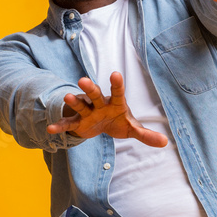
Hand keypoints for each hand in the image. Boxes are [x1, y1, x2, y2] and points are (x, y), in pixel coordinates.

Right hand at [46, 72, 167, 146]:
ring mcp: (87, 112)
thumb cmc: (118, 121)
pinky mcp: (78, 123)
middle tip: (84, 80)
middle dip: (90, 88)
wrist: (101, 125)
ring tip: (67, 97)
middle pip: (95, 94)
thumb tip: (165, 142)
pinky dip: (61, 126)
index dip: (116, 84)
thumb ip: (146, 135)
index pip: (117, 92)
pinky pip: (69, 124)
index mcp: (115, 103)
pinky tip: (51, 129)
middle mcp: (100, 103)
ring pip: (80, 105)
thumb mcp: (132, 129)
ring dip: (74, 102)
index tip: (115, 74)